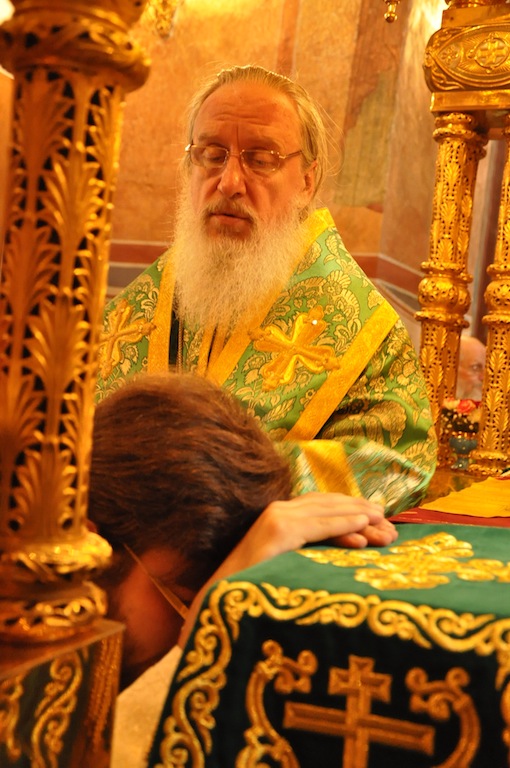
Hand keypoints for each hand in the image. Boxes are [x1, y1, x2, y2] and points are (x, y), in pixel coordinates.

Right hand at [179, 493, 396, 647]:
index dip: (350, 507)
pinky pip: (318, 525)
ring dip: (359, 516)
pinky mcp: (276, 532)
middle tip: (389, 523)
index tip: (378, 517)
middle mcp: (276, 512)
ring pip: (326, 511)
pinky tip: (363, 527)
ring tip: (384, 524)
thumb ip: (310, 552)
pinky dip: (343, 523)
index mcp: (278, 518)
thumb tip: (352, 546)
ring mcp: (274, 519)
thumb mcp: (289, 565)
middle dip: (360, 511)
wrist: (215, 605)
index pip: (321, 505)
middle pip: (328, 504)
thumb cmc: (252, 593)